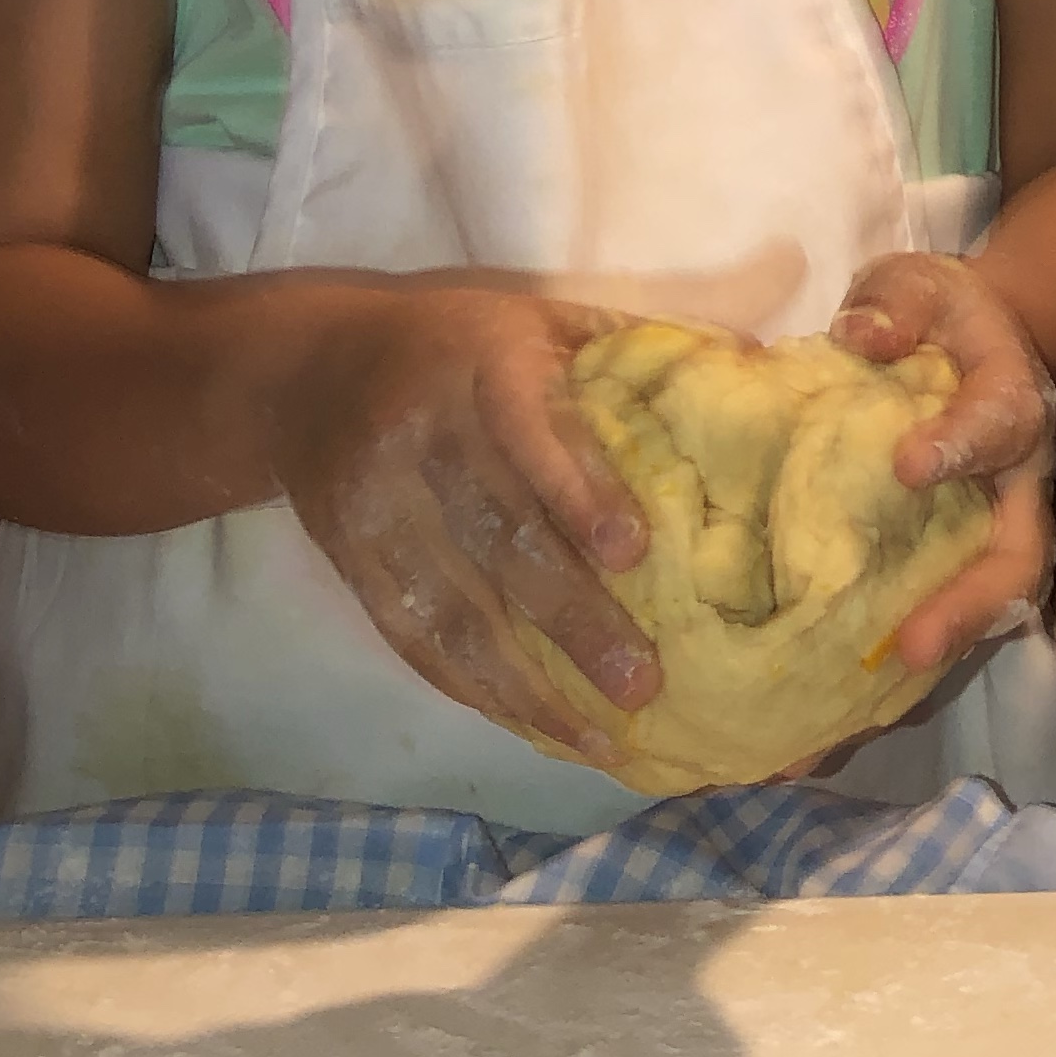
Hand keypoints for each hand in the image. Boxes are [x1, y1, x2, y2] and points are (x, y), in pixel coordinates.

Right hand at [264, 280, 659, 761]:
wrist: (305, 371)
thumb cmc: (458, 343)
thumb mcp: (533, 318)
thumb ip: (625, 350)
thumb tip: (749, 373)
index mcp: (481, 363)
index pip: (528, 432)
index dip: (578, 491)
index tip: (634, 555)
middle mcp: (420, 435)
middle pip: (495, 536)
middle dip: (569, 619)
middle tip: (641, 684)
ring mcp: (375, 505)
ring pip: (449, 606)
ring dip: (523, 684)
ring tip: (597, 738)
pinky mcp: (349, 560)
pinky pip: (411, 635)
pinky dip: (472, 688)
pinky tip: (530, 726)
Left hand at [830, 250, 1055, 671]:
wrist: (980, 344)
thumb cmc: (940, 315)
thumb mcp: (920, 283)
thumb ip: (896, 302)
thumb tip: (865, 336)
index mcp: (1011, 397)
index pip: (1001, 424)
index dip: (962, 446)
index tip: (909, 466)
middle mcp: (1016, 479)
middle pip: (1019, 554)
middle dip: (972, 603)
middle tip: (912, 644)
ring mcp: (992, 525)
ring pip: (991, 598)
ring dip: (943, 642)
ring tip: (879, 685)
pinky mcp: (956, 553)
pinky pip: (945, 606)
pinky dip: (913, 649)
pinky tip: (855, 688)